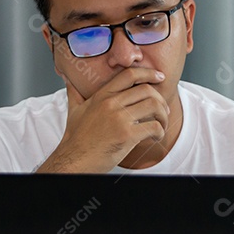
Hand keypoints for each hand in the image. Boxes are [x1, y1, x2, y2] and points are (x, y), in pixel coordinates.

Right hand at [39, 67, 169, 172]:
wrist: (74, 160)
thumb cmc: (75, 139)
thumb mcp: (73, 111)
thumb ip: (74, 94)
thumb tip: (69, 81)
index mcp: (101, 96)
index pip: (129, 75)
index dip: (148, 73)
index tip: (159, 77)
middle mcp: (111, 104)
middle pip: (147, 90)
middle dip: (161, 99)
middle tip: (164, 110)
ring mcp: (119, 119)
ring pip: (154, 106)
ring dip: (164, 115)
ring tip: (162, 124)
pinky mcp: (127, 135)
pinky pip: (154, 127)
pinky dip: (161, 132)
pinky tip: (156, 137)